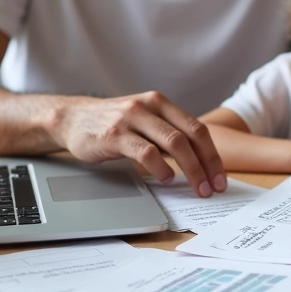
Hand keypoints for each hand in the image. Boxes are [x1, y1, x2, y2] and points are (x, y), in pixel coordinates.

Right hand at [56, 91, 226, 196]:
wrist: (71, 119)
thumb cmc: (111, 124)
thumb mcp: (143, 121)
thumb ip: (166, 134)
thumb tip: (197, 162)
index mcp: (160, 103)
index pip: (197, 128)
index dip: (213, 155)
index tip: (219, 177)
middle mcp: (149, 106)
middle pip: (190, 136)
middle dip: (206, 165)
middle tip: (213, 187)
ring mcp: (132, 118)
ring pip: (173, 143)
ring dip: (190, 169)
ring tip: (196, 188)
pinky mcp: (115, 134)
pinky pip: (146, 152)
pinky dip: (160, 168)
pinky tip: (166, 179)